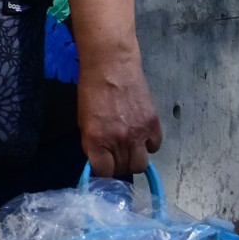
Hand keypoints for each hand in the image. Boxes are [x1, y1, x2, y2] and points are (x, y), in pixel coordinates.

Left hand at [76, 51, 162, 177]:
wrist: (112, 67)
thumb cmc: (91, 91)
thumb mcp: (84, 120)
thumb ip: (93, 143)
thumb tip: (100, 161)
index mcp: (96, 140)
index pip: (104, 172)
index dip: (103, 172)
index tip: (103, 168)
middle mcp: (118, 140)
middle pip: (124, 169)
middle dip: (119, 166)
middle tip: (115, 157)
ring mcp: (138, 133)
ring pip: (141, 164)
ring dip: (134, 160)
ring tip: (129, 149)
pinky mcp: (154, 124)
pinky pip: (155, 147)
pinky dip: (149, 145)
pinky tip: (141, 136)